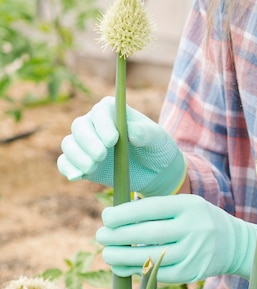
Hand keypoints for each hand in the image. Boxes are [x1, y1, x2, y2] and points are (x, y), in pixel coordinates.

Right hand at [57, 97, 186, 195]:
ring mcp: (86, 144)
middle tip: (101, 156)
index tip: (113, 140)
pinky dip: (68, 169)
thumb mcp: (158, 139)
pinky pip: (66, 163)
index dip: (103, 125)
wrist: (154, 171)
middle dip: (88, 142)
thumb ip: (146, 133)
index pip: (100, 112)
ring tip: (92, 168)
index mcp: (112, 111)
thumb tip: (131, 132)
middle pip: (80, 127)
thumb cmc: (157, 148)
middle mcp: (94, 124)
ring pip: (70, 144)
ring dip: (77, 156)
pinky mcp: (82, 163)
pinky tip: (76, 177)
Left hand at [95, 194, 256, 281]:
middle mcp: (193, 229)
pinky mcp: (191, 273)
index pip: (150, 209)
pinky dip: (137, 271)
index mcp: (189, 206)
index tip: (106, 217)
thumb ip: (156, 210)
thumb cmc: (200, 220)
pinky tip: (123, 268)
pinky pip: (158, 274)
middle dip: (118, 236)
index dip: (123, 214)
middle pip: (147, 234)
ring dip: (122, 258)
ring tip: (107, 254)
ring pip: (150, 257)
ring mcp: (193, 253)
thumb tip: (116, 220)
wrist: (235, 244)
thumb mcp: (185, 205)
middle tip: (100, 236)